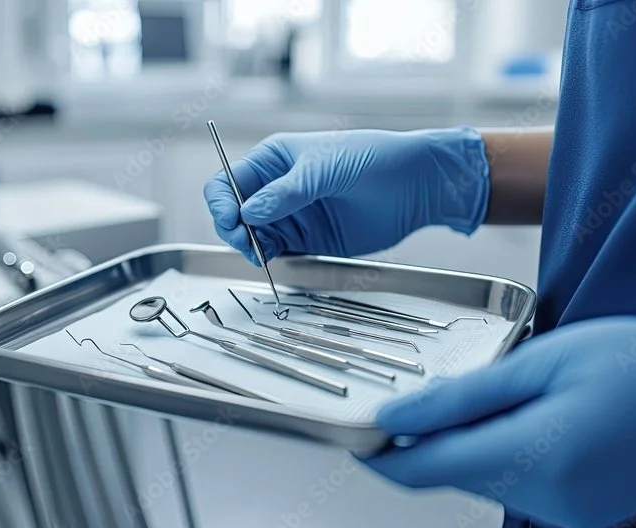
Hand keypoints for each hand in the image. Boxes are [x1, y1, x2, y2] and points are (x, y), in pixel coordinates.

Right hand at [203, 127, 489, 264]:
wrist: (415, 185)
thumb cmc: (373, 158)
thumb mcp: (324, 168)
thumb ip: (285, 193)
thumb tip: (248, 212)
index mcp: (273, 161)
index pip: (227, 182)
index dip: (221, 203)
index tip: (231, 222)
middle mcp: (277, 188)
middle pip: (234, 213)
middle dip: (233, 229)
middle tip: (247, 243)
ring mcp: (292, 215)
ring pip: (253, 236)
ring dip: (251, 247)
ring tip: (263, 254)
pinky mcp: (309, 240)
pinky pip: (278, 253)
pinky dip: (271, 259)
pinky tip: (276, 260)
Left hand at [363, 317, 635, 527]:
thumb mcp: (539, 362)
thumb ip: (461, 396)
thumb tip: (397, 416)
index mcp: (530, 455)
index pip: (424, 469)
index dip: (380, 454)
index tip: (358, 434)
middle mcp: (545, 497)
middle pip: (453, 473)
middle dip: (431, 438)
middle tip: (431, 393)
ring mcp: (566, 512)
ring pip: (485, 479)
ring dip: (473, 443)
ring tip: (505, 395)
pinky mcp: (580, 512)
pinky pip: (519, 486)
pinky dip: (508, 455)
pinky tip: (533, 419)